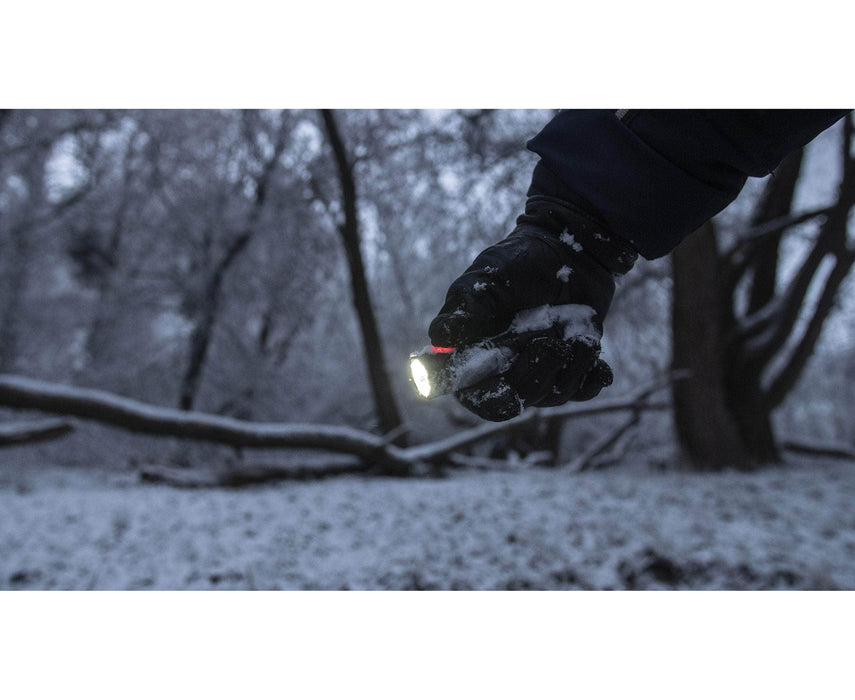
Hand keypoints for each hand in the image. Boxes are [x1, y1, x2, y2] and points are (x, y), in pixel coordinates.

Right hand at [428, 197, 636, 420]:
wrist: (568, 249)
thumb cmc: (518, 262)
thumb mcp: (487, 279)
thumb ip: (465, 308)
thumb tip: (439, 337)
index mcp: (475, 355)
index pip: (477, 396)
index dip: (490, 395)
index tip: (509, 370)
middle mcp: (505, 371)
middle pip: (518, 401)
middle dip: (537, 376)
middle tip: (552, 343)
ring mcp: (541, 372)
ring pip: (554, 395)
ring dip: (572, 366)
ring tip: (580, 335)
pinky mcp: (572, 367)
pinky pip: (584, 390)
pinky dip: (592, 376)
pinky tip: (594, 352)